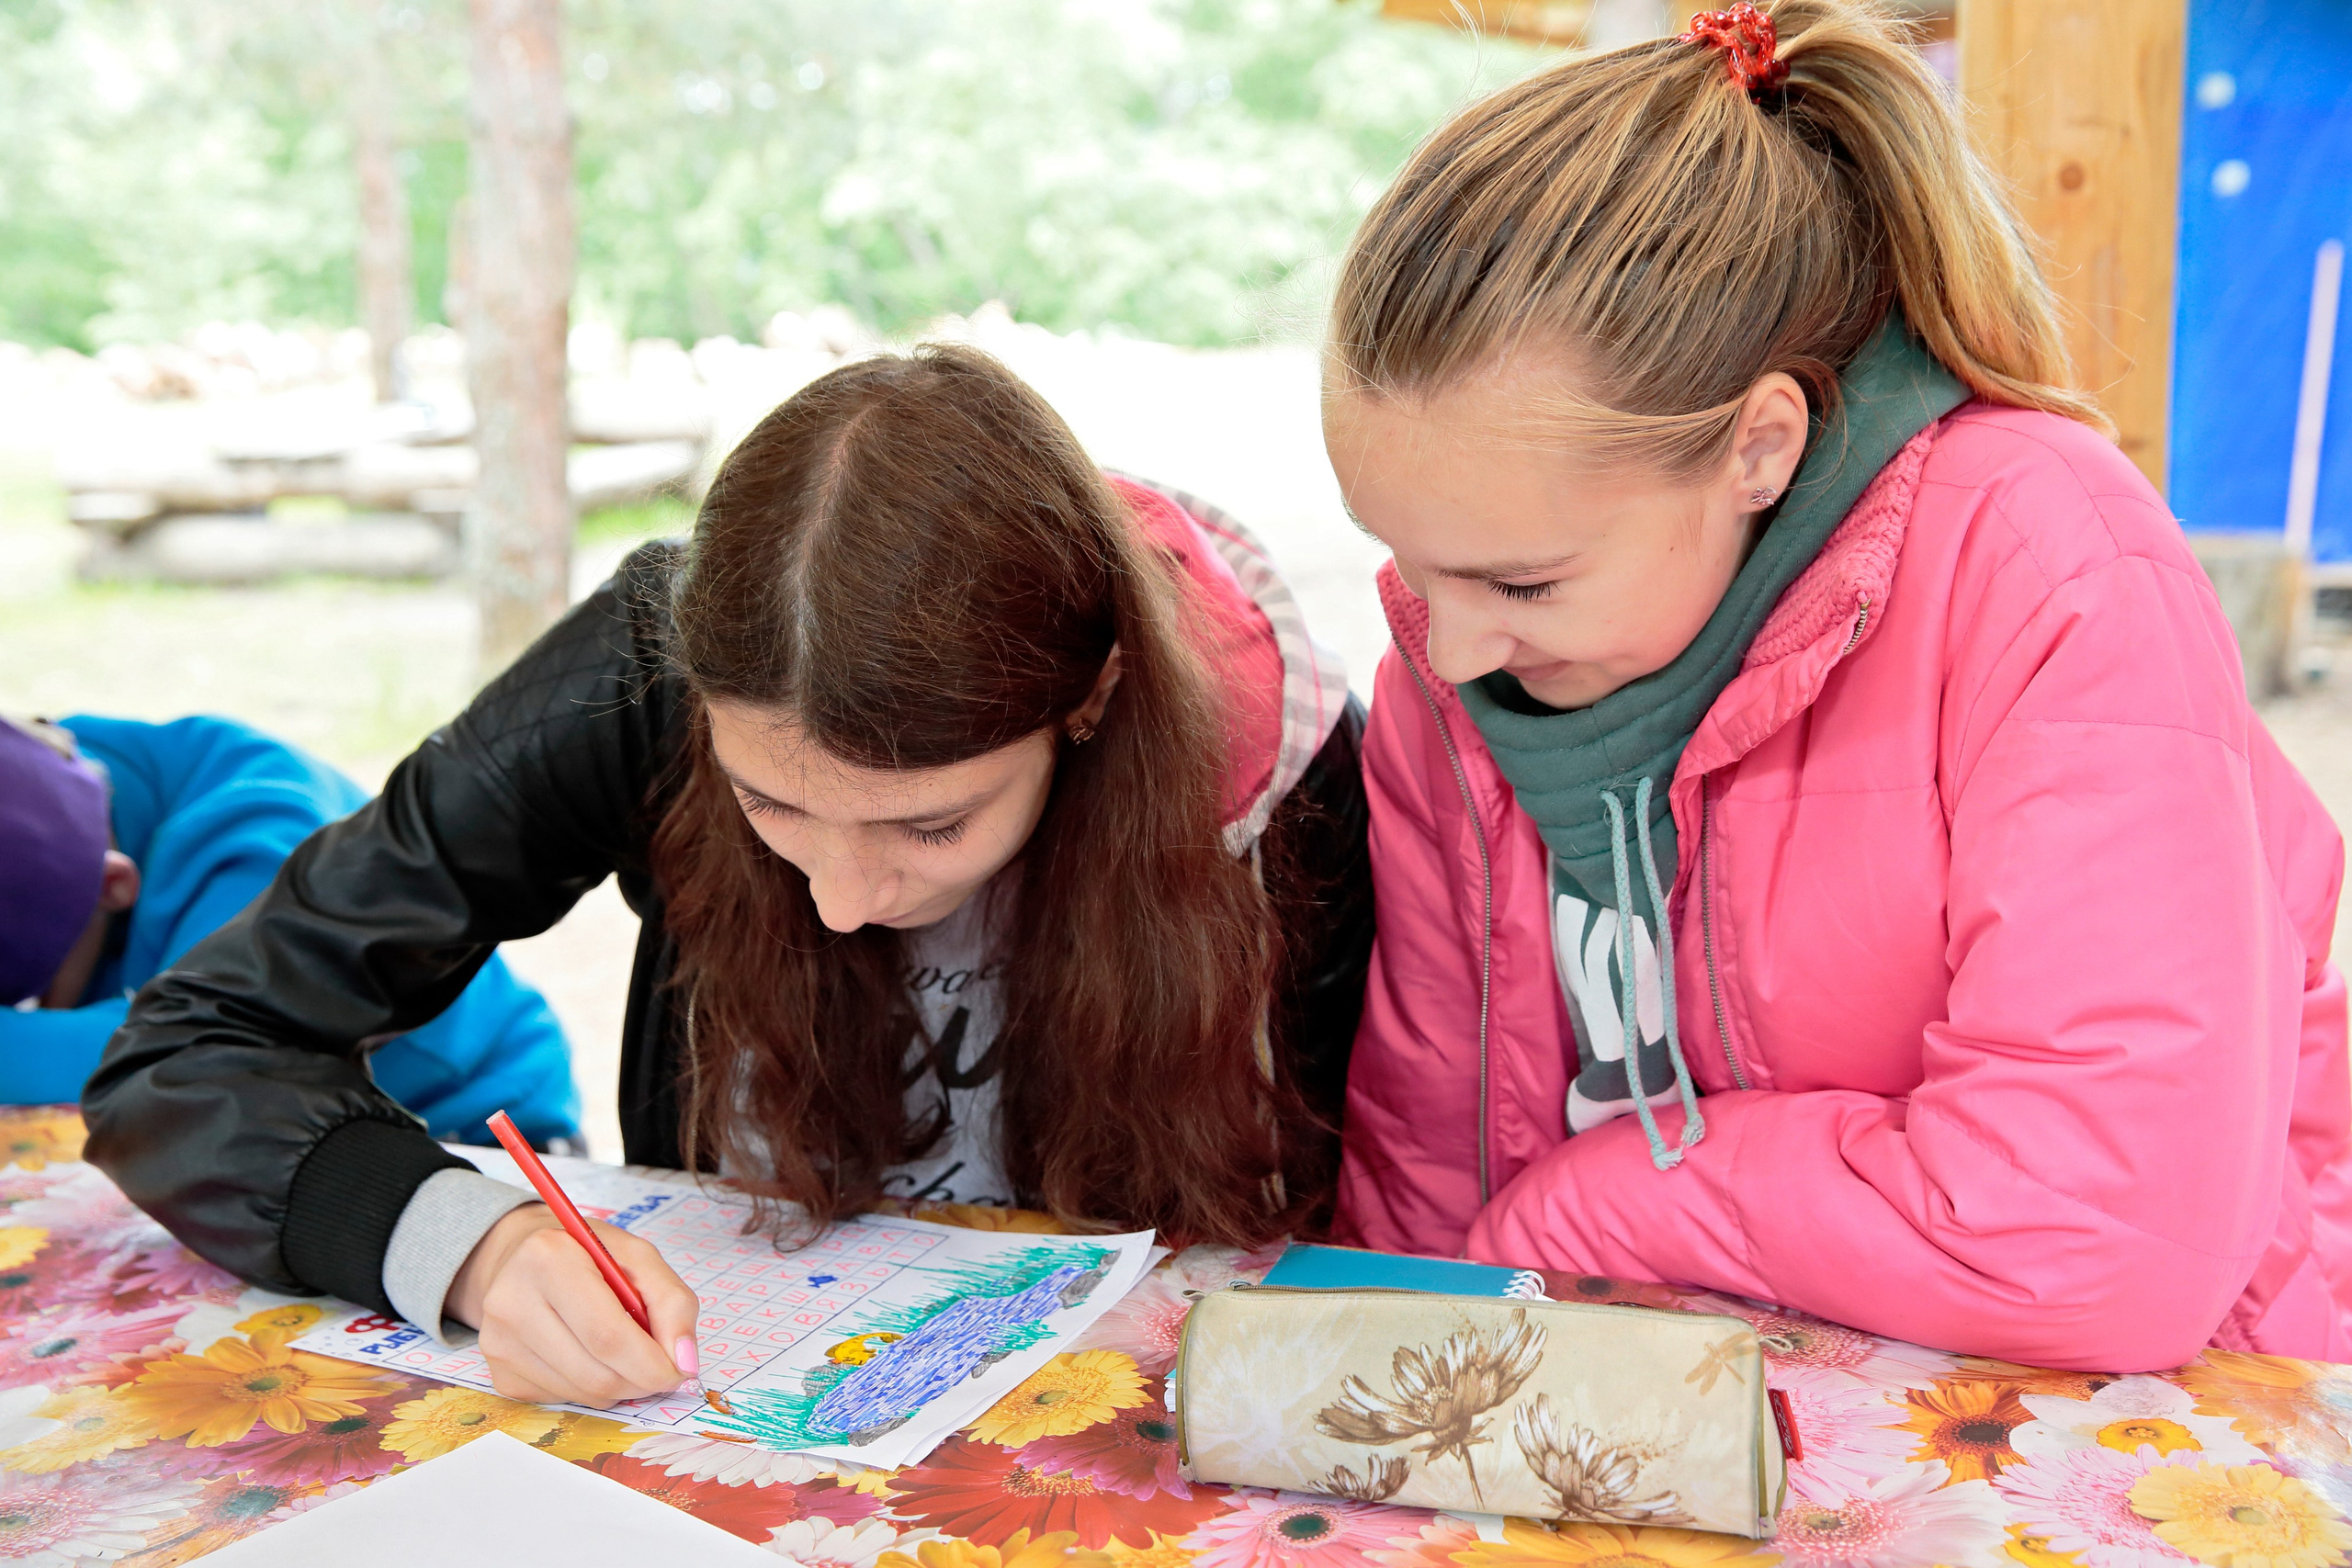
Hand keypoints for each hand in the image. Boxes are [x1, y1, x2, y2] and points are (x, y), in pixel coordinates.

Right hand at [445, 1203, 700, 1406]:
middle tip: (660, 1370)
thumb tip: (684, 1363)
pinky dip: (589, 1388)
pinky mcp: (498, 1372)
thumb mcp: (638, 1257)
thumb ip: (673, 1302)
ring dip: (618, 1386)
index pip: (608, 1336)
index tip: (679, 1372)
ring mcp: (498, 1342)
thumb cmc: (586, 1254)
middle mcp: (512, 1301)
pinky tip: (587, 1356)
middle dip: (641, 1381)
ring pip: (581, 1393)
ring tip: (622, 1354)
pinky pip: (561, 1399)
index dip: (652, 1364)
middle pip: (595, 1373)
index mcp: (549, 1259)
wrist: (520, 1257)